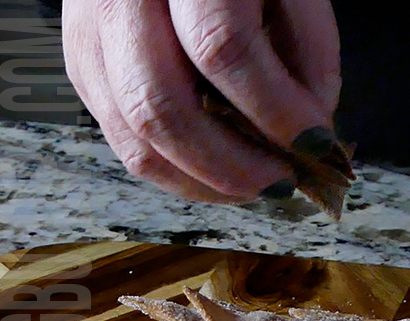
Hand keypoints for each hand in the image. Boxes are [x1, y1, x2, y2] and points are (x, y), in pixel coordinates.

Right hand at [63, 0, 340, 202]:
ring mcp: (89, 33)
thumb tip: (311, 131)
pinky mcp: (81, 63)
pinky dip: (174, 171)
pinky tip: (216, 174)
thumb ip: (309, 46)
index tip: (316, 144)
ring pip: (133, 137)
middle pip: (160, 105)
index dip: (275, 109)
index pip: (222, 47)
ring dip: (203, 182)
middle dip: (232, 165)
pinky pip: (120, 139)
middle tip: (282, 183)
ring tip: (255, 187)